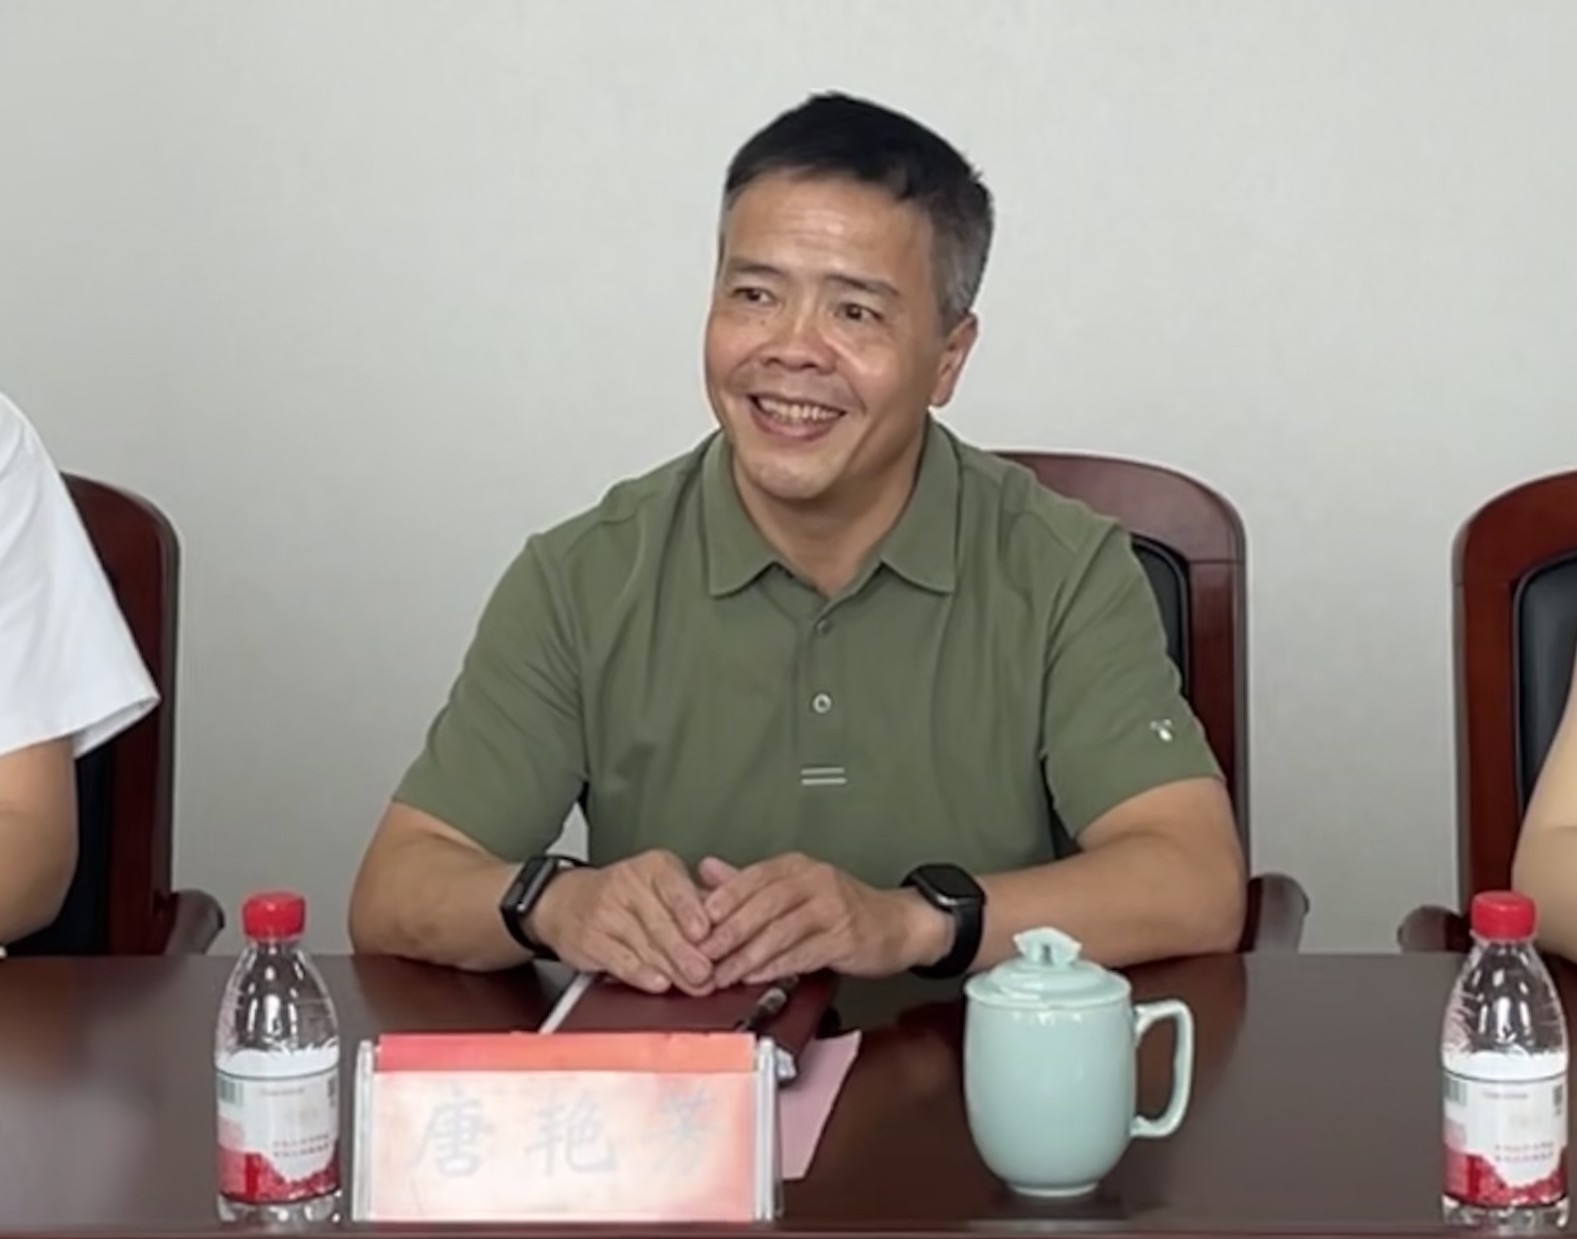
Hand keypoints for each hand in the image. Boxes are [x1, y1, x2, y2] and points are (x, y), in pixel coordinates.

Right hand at [527, 850, 714, 994]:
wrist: (568, 902)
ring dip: (672, 970)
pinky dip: (642, 974)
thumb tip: (734, 925)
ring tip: (692, 984)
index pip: (676, 889)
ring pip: (645, 946)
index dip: (693, 913)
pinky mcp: (590, 939)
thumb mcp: (665, 887)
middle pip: (663, 924)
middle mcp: (629, 883)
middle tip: (708, 973)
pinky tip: (658, 982)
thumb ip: (699, 903)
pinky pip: (622, 960)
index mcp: (655, 867)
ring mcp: (606, 912)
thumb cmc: (629, 897)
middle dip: (688, 953)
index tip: (707, 934)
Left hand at [695, 854, 949, 986]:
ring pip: (781, 930)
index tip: (696, 921)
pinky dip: (776, 965)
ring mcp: (832, 908)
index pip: (753, 876)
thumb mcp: (795, 888)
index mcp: (797, 866)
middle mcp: (814, 881)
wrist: (897, 925)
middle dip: (729, 931)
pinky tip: (756, 977)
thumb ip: (749, 882)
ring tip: (723, 973)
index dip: (724, 898)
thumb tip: (705, 869)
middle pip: (764, 904)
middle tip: (702, 954)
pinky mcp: (844, 937)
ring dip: (748, 955)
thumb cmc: (841, 908)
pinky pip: (803, 952)